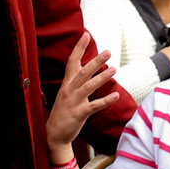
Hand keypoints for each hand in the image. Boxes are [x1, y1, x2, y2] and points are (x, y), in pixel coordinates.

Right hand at [45, 33, 118, 153]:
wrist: (53, 134)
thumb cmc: (63, 111)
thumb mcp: (67, 93)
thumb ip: (76, 80)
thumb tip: (87, 68)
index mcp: (67, 83)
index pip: (72, 61)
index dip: (79, 48)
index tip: (86, 34)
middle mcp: (69, 90)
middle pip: (82, 72)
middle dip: (95, 61)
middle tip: (108, 51)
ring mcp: (73, 102)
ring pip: (88, 86)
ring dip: (102, 77)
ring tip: (114, 69)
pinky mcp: (78, 114)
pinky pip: (94, 106)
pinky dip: (105, 100)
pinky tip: (116, 95)